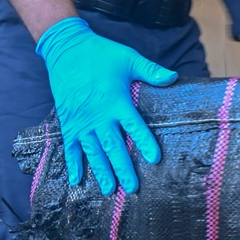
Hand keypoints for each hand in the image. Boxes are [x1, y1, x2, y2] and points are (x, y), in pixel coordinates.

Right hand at [36, 17, 175, 194]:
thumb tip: (173, 77)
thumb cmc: (101, 54)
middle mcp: (98, 115)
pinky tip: (77, 180)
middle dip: (123, 168)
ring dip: (101, 171)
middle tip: (132, 188)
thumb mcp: (129, 59)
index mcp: (116, 101)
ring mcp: (81, 121)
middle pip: (113, 146)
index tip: (154, 159)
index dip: (144, 142)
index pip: (134, 126)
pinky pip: (70, 146)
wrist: (66, 49)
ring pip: (93, 151)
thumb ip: (150, 71)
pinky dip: (73, 163)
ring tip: (109, 190)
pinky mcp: (68, 122)